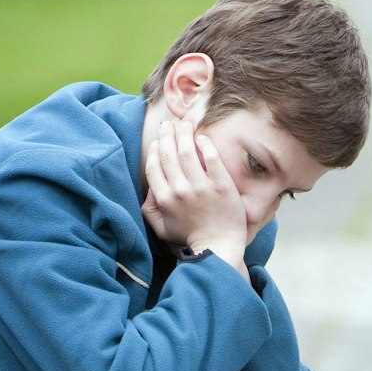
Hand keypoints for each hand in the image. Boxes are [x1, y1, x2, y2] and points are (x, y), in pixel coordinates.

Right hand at [141, 119, 245, 272]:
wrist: (218, 247)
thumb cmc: (190, 238)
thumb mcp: (162, 229)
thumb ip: (151, 209)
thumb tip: (150, 188)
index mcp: (164, 199)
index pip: (154, 166)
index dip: (154, 149)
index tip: (157, 141)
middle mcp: (180, 190)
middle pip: (168, 154)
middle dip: (166, 135)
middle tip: (168, 124)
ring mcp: (201, 187)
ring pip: (188, 152)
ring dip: (184, 134)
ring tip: (185, 124)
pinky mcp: (221, 185)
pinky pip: (211, 158)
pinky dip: (205, 144)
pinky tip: (202, 137)